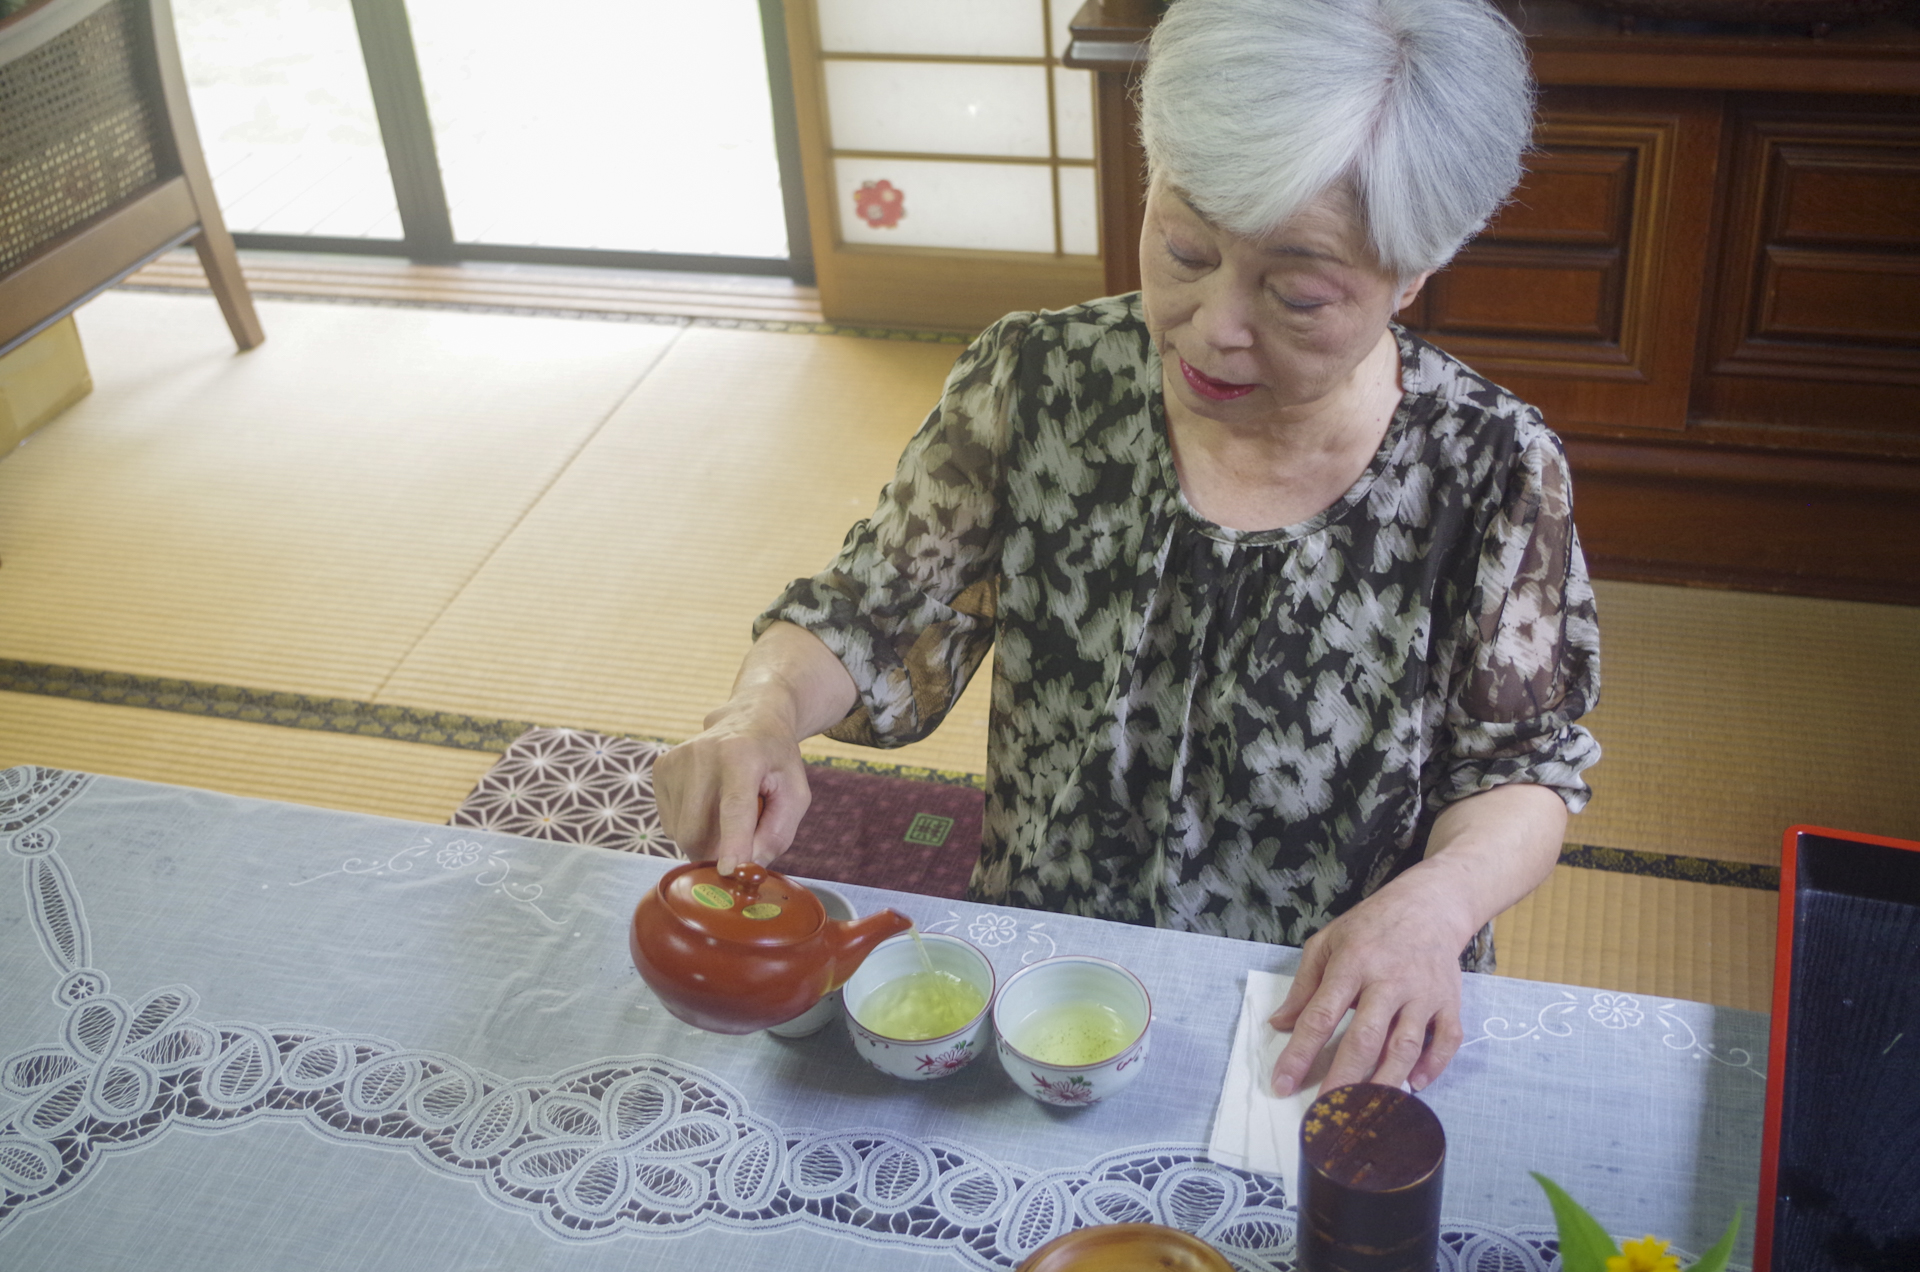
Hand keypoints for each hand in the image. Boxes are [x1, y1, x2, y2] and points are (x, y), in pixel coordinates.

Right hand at [654, 702, 811, 875]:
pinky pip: (671, 824)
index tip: (729, 870)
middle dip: (717, 852)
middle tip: (739, 844)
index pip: (734, 806)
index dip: (732, 841)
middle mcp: (703, 754)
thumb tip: (747, 866)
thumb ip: (778, 833)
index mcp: (742, 755)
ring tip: (725, 812)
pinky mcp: (661, 769)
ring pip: (681, 833)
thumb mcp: (795, 794)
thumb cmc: (775, 761)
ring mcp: (676, 760)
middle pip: (698, 830)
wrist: (749, 719)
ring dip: (705, 840)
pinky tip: (708, 804)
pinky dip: (691, 827)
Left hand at [1266, 870, 1469, 1097]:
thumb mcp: (1326, 943)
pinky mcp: (1449, 1001)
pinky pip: (1446, 1040)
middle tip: (1326, 1113)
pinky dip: (1433, 1066)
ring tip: (1366, 1112)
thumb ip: (1303, 986)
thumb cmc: (1370, 926)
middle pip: (1364, 1038)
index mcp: (1352, 964)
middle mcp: (1388, 981)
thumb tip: (1280, 1024)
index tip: (1282, 1084)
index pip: (1320, 1016)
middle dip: (1343, 1079)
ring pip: (1405, 1046)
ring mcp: (1422, 993)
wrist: (1429, 905)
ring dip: (1386, 1082)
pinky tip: (1415, 1085)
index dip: (1299, 1054)